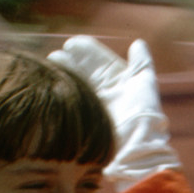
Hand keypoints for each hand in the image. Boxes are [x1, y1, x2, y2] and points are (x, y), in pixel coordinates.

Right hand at [51, 35, 177, 190]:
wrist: (135, 149)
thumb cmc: (144, 115)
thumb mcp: (144, 85)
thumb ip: (141, 63)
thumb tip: (138, 43)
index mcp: (117, 82)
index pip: (98, 61)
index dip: (86, 51)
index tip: (71, 44)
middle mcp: (103, 93)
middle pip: (83, 72)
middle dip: (69, 62)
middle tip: (55, 55)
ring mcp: (92, 106)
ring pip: (74, 85)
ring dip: (61, 75)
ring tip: (48, 65)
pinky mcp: (83, 120)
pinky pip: (69, 103)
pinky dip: (59, 92)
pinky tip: (48, 84)